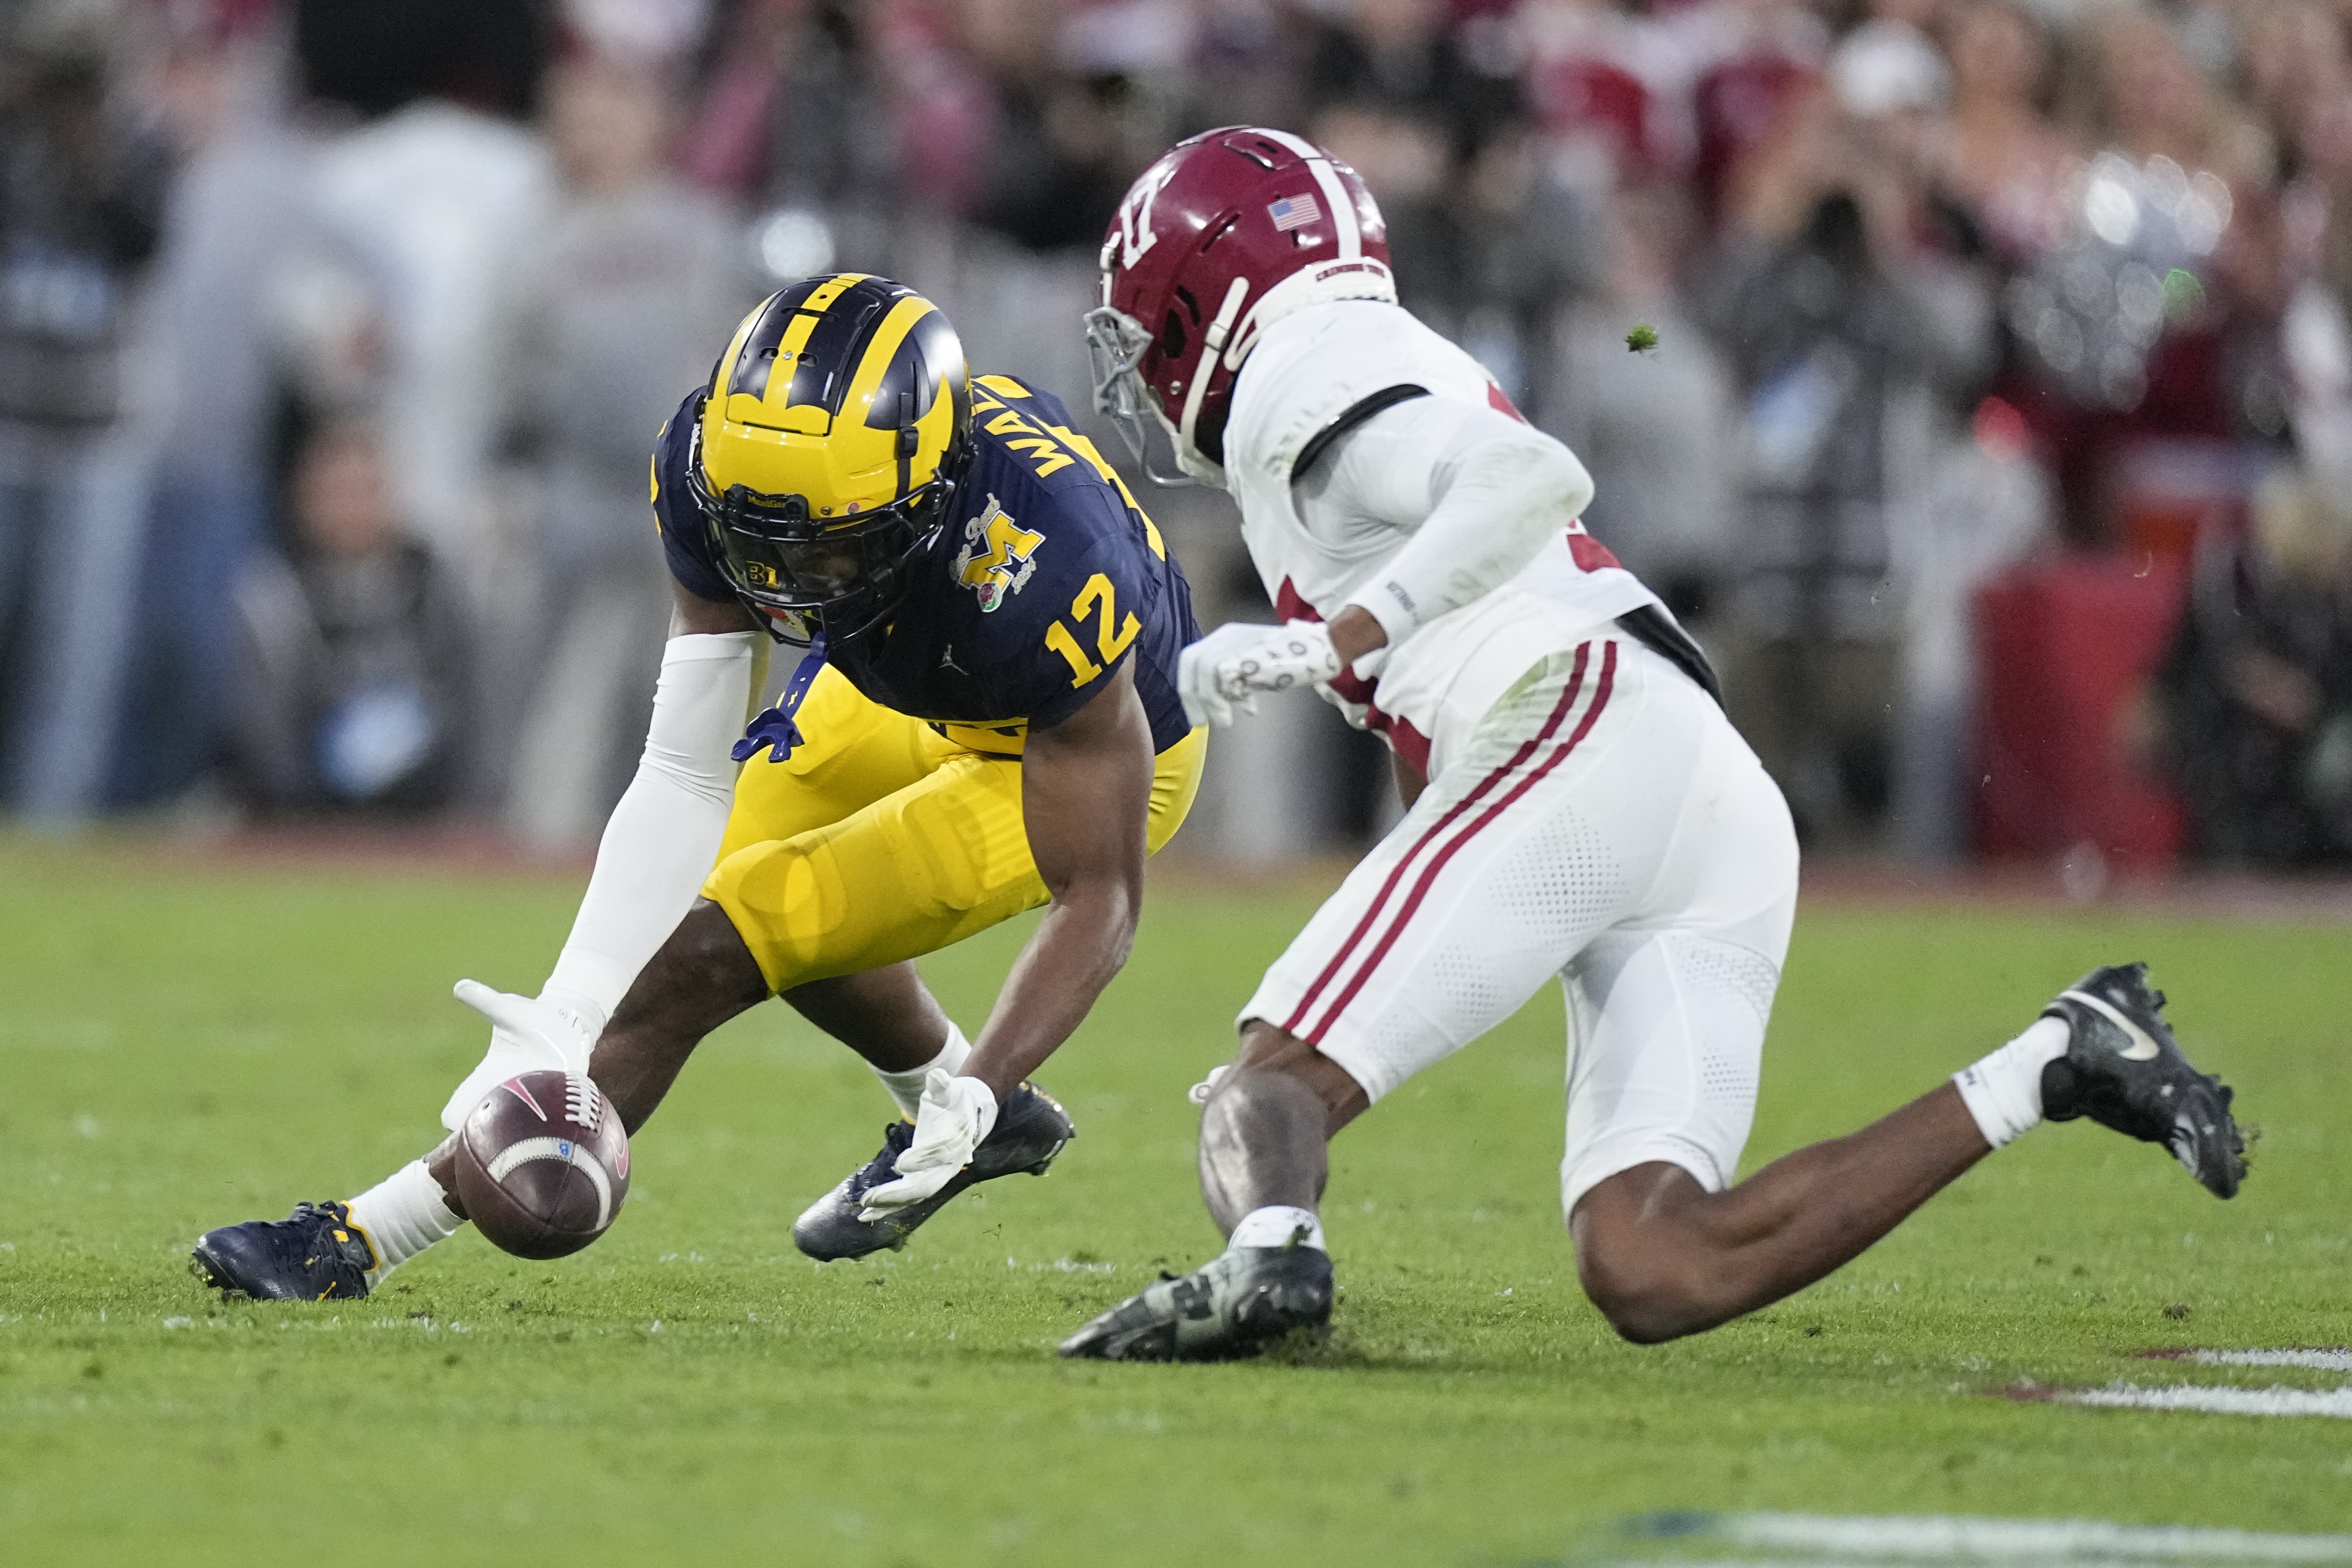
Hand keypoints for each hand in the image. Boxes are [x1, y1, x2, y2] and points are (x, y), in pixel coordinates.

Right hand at [438, 980, 605, 1129]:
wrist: (568, 1023)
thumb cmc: (532, 1018)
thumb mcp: (508, 1009)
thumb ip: (484, 1001)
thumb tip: (460, 987)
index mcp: (493, 1072)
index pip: (466, 1099)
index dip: (455, 1113)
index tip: (450, 1125)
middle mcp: (513, 1087)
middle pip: (491, 1118)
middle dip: (483, 1131)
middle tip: (473, 1146)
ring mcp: (537, 1093)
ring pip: (523, 1122)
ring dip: (519, 1129)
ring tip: (514, 1144)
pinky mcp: (561, 1093)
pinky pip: (554, 1116)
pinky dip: (550, 1122)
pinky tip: (551, 1132)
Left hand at [858, 1071, 998, 1217]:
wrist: (969, 1115)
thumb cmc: (955, 1100)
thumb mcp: (950, 1089)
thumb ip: (943, 1084)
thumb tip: (937, 1077)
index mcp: (953, 1144)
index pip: (937, 1156)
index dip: (920, 1160)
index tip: (900, 1164)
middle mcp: (946, 1166)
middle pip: (923, 1186)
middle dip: (897, 1193)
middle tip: (871, 1197)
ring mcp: (934, 1176)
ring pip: (912, 1197)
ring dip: (887, 1206)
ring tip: (863, 1213)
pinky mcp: (922, 1180)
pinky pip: (905, 1199)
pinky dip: (886, 1208)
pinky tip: (865, 1216)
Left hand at [1176, 620, 1341, 727]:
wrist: (1319, 649)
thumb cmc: (1293, 660)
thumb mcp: (1258, 669)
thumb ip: (1241, 681)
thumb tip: (1234, 704)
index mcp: (1226, 637)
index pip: (1192, 658)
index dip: (1189, 687)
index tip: (1197, 714)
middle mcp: (1227, 635)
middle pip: (1191, 661)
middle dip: (1191, 696)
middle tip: (1199, 723)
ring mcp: (1237, 642)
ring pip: (1203, 670)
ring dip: (1209, 702)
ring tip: (1224, 722)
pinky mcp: (1249, 654)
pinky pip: (1222, 676)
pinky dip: (1226, 697)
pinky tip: (1246, 709)